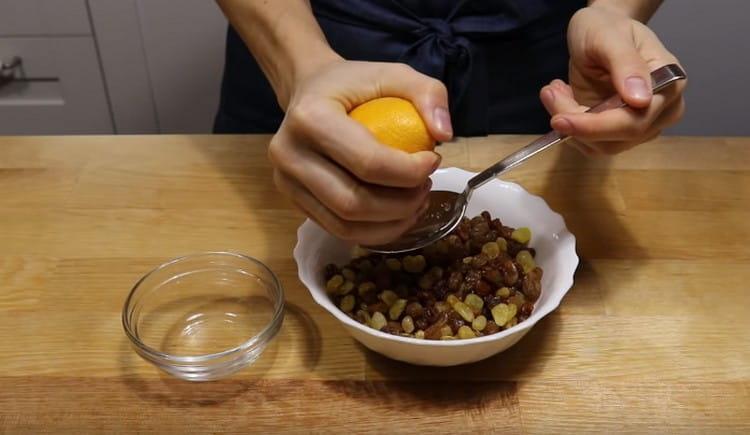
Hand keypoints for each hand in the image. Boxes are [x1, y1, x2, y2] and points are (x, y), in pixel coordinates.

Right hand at [269, 59, 452, 243]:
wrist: (306, 92)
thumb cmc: (352, 84)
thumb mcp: (393, 73)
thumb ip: (428, 93)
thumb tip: (444, 135)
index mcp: (310, 118)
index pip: (367, 162)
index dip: (410, 172)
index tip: (433, 160)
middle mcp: (289, 155)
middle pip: (354, 203)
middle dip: (401, 204)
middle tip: (426, 187)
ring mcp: (286, 183)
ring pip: (345, 226)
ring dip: (390, 224)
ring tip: (415, 203)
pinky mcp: (292, 201)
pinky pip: (338, 230)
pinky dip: (374, 232)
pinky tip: (397, 216)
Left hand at [540, 6, 686, 155]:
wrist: (599, 30)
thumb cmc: (606, 28)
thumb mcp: (609, 36)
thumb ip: (626, 64)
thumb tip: (641, 101)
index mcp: (669, 85)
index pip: (636, 120)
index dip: (596, 126)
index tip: (559, 119)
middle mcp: (661, 111)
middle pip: (618, 139)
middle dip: (576, 123)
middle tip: (550, 93)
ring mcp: (641, 126)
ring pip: (601, 146)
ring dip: (569, 126)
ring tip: (553, 91)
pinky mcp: (617, 133)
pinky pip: (591, 144)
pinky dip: (570, 128)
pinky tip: (561, 99)